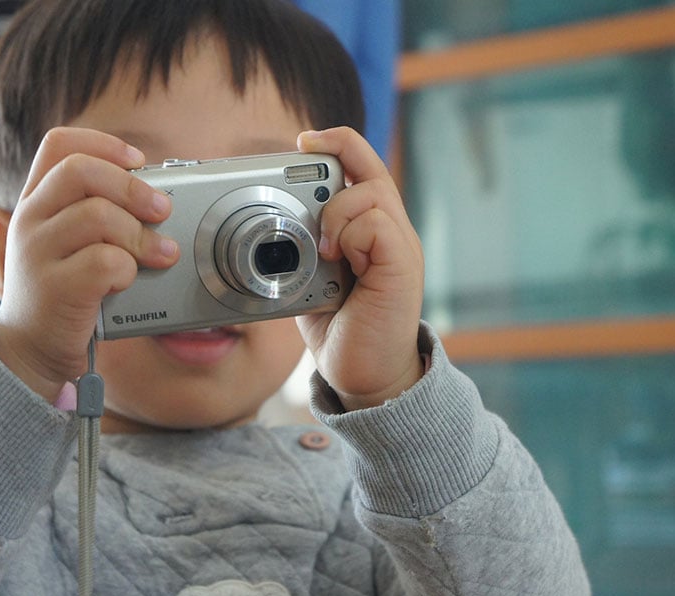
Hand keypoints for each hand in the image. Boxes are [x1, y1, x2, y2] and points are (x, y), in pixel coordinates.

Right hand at [0, 127, 178, 401]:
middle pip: (80, 171)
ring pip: (97, 216)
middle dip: (133, 187)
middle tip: (163, 210)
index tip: (139, 160)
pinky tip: (127, 280)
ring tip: (161, 253)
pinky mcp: (56, 287)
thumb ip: (102, 212)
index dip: (104, 145)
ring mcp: (38, 253)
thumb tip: (161, 195)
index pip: (59, 145)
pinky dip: (128, 269)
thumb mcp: (74, 243)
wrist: (34, 349)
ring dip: (141, 234)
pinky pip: (105, 261)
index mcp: (37, 201)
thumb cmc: (68, 290)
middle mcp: (30, 219)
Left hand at [296, 127, 424, 409]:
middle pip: (372, 167)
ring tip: (325, 247)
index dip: (338, 144)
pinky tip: (337, 261)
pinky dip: (349, 235)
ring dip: (336, 212)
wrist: (366, 375)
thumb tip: (272, 223)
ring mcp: (401, 248)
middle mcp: (392, 232)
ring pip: (371, 192)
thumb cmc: (343, 327)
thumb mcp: (314, 276)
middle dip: (336, 155)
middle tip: (306, 168)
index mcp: (373, 230)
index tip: (304, 141)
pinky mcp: (402, 266)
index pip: (365, 168)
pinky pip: (377, 224)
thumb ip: (307, 245)